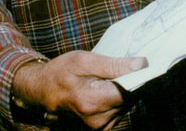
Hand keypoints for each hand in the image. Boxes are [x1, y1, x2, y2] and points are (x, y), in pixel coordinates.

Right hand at [12, 51, 147, 128]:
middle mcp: (98, 119)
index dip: (137, 76)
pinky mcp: (104, 125)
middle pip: (130, 97)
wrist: (43, 89)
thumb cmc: (61, 72)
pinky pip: (122, 108)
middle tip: (122, 66)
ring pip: (128, 103)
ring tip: (110, 77)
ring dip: (126, 89)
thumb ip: (113, 64)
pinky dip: (120, 96)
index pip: (129, 90)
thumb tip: (141, 64)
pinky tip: (110, 87)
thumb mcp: (83, 60)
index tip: (141, 63)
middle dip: (130, 81)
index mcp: (92, 101)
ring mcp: (101, 125)